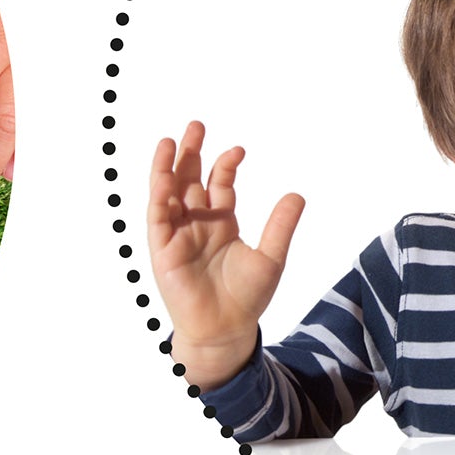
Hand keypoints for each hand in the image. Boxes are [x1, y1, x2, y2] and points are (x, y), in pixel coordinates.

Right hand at [149, 122, 303, 390]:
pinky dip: (159, 195)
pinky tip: (163, 174)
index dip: (226, 165)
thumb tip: (297, 194)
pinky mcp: (163, 251)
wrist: (226, 329)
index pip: (219, 186)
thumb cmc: (246, 299)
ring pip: (170, 194)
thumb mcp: (271, 257)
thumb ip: (280, 225)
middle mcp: (197, 227)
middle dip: (192, 153)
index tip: (239, 150)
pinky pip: (157, 218)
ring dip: (169, 167)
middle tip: (196, 125)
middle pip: (191, 182)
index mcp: (221, 225)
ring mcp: (178, 237)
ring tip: (172, 139)